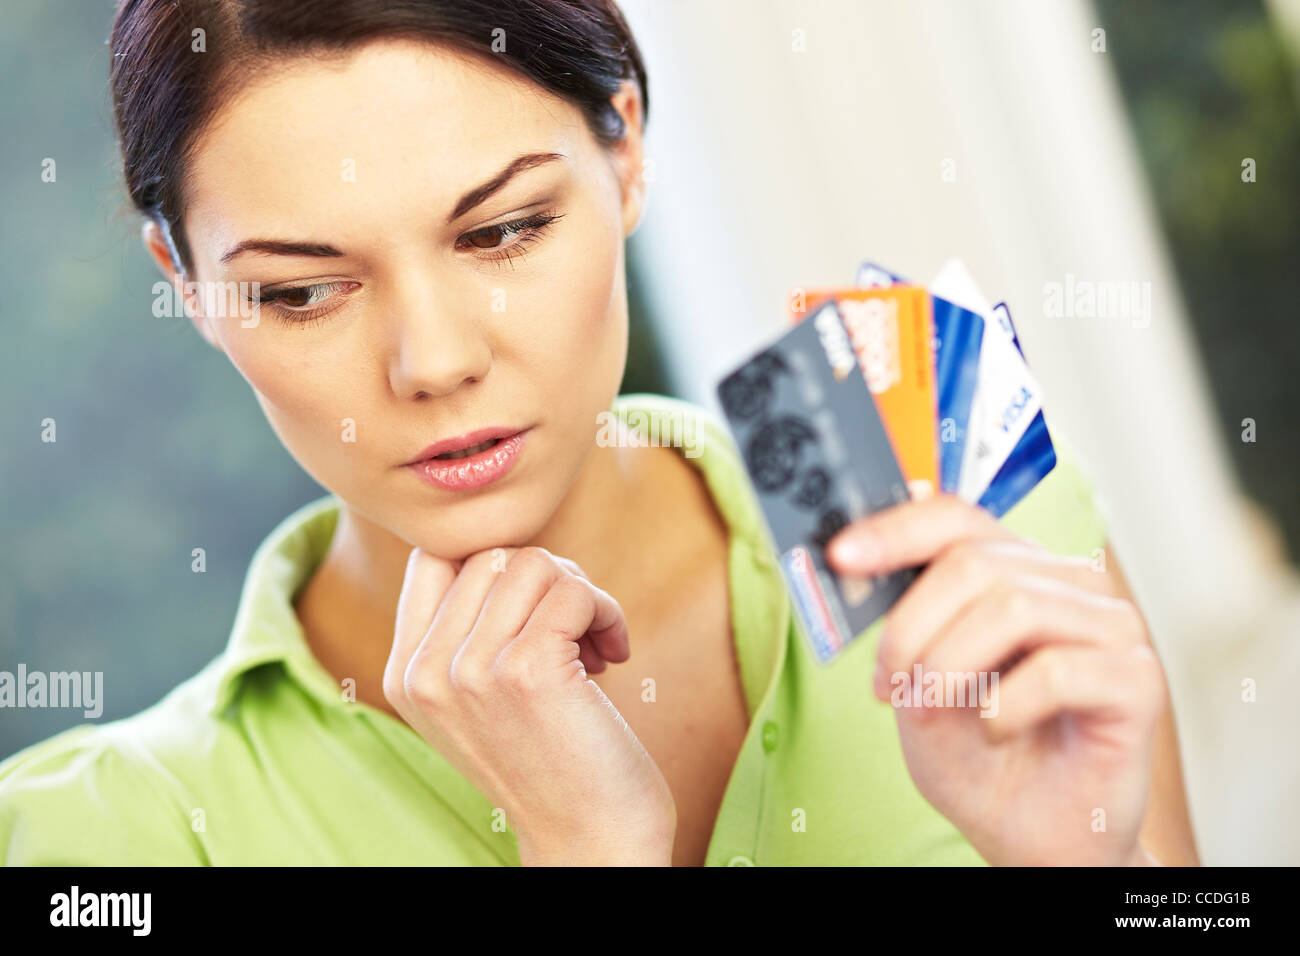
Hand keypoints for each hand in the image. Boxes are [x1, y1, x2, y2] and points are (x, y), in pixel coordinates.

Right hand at [384, 545, 675, 865]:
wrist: (590, 838)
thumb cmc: (551, 757)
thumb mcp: (480, 696)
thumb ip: (467, 629)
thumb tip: (504, 546)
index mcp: (405, 674)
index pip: (433, 556)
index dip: (496, 564)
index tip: (534, 609)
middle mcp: (425, 671)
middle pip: (491, 553)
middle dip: (549, 582)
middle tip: (574, 635)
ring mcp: (470, 671)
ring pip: (534, 562)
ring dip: (582, 595)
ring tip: (591, 647)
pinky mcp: (526, 671)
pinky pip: (574, 591)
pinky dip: (607, 613)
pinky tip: (614, 655)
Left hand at [827, 495, 1164, 865]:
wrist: (1027, 836)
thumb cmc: (976, 754)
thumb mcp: (915, 682)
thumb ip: (899, 624)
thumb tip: (858, 562)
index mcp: (1014, 569)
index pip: (956, 517)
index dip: (895, 530)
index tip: (841, 557)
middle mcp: (1068, 583)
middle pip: (973, 562)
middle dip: (911, 628)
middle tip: (891, 684)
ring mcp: (1111, 626)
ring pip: (1012, 608)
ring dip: (949, 666)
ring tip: (936, 709)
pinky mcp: (1138, 679)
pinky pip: (1056, 669)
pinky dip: (1007, 707)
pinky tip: (999, 731)